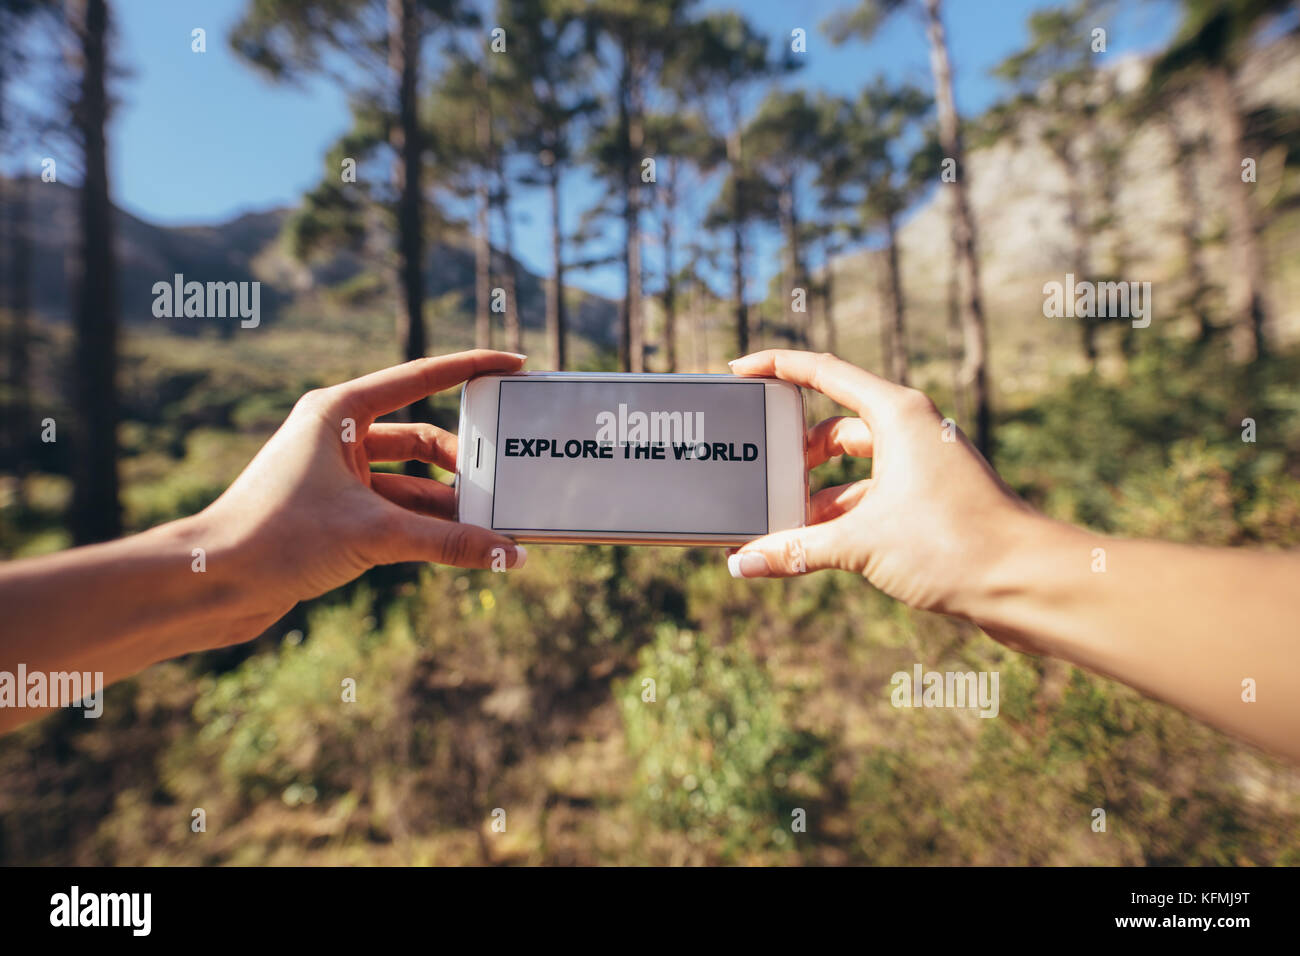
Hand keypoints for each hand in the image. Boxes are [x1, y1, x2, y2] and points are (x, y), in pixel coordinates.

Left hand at [197, 349, 527, 621]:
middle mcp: (337, 436)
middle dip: (463, 461)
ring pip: (410, 481)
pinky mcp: (335, 514)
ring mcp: (337, 477)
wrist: (208, 583)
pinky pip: (396, 511)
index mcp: (338, 411)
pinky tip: (460, 546)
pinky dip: (426, 527)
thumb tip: (509, 555)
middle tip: (503, 482)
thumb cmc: (274, 538)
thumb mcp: (373, 534)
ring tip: (491, 523)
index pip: (420, 377)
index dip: (471, 369)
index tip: (513, 366)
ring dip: (447, 502)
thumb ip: (447, 543)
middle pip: (421, 437)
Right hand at [726, 350, 1038, 617]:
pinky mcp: (929, 501)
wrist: (1027, 583)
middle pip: (834, 428)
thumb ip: (796, 549)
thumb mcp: (861, 543)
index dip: (776, 366)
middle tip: (759, 476)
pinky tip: (813, 547)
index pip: (823, 372)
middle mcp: (910, 431)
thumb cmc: (956, 543)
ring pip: (852, 470)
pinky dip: (841, 517)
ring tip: (778, 525)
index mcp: (896, 414)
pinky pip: (870, 497)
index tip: (739, 371)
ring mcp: (922, 467)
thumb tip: (744, 562)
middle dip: (795, 455)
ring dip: (816, 495)